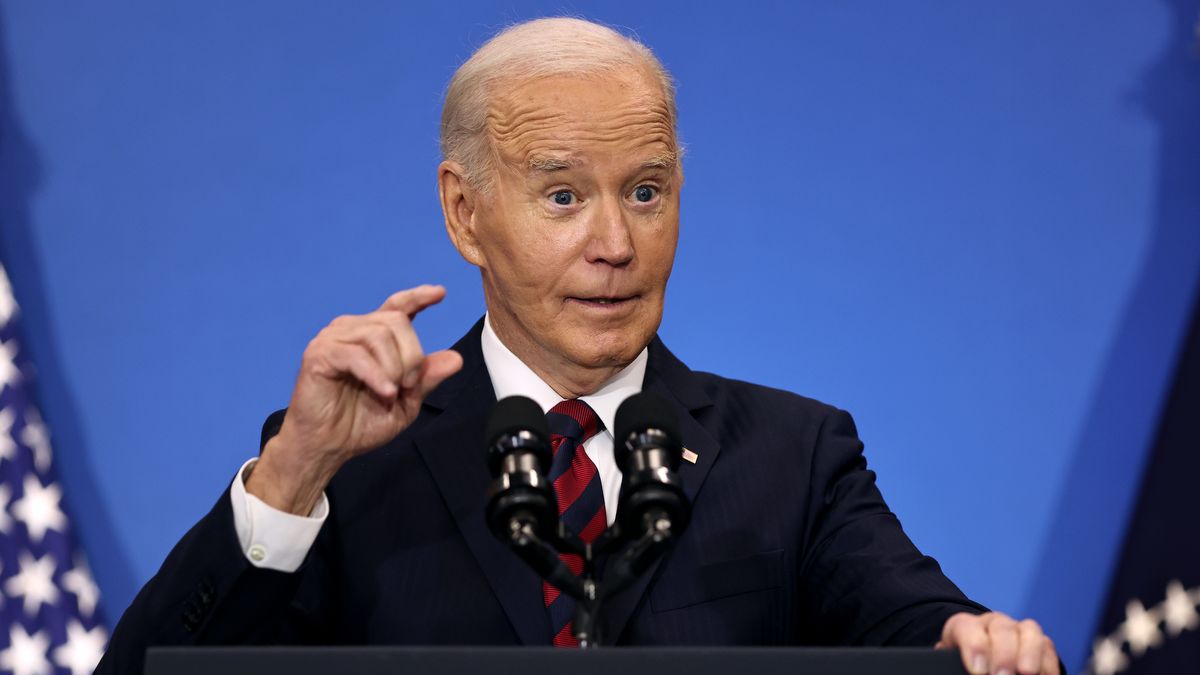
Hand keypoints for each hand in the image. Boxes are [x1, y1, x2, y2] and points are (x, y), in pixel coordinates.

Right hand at [246, 284, 463, 513]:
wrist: (328, 447)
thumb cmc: (360, 424)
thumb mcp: (406, 402)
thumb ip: (427, 378)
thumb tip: (456, 359)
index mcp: (374, 337)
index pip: (397, 306)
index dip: (418, 297)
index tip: (440, 293)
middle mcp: (353, 329)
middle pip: (397, 321)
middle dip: (412, 356)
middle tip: (409, 386)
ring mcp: (334, 338)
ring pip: (379, 334)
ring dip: (394, 367)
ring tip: (391, 393)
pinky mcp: (320, 354)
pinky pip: (357, 355)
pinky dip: (377, 375)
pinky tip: (385, 392)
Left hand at [937, 612, 1058, 674]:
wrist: (979, 664)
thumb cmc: (962, 666)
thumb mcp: (952, 664)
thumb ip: (954, 666)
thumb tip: (967, 670)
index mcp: (964, 627)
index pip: (966, 627)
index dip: (974, 647)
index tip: (978, 671)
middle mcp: (992, 622)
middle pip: (1000, 628)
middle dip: (1003, 654)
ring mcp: (1017, 629)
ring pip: (1029, 631)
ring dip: (1029, 654)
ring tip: (1026, 673)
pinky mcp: (1039, 642)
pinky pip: (1047, 647)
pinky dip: (1048, 664)